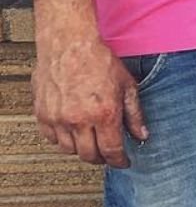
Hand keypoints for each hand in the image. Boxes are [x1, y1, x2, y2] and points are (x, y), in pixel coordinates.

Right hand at [32, 24, 146, 167]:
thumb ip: (134, 114)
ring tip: (91, 142)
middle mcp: (79, 120)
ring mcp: (58, 119)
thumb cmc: (99, 61)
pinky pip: (51, 139)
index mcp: (104, 114)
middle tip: (108, 154)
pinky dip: (62, 140)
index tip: (123, 162)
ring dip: (82, 150)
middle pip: (89, 155)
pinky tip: (72, 133)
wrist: (70, 45)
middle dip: (101, 158)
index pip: (111, 151)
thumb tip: (142, 135)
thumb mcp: (127, 86)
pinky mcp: (43, 114)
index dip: (119, 161)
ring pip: (69, 150)